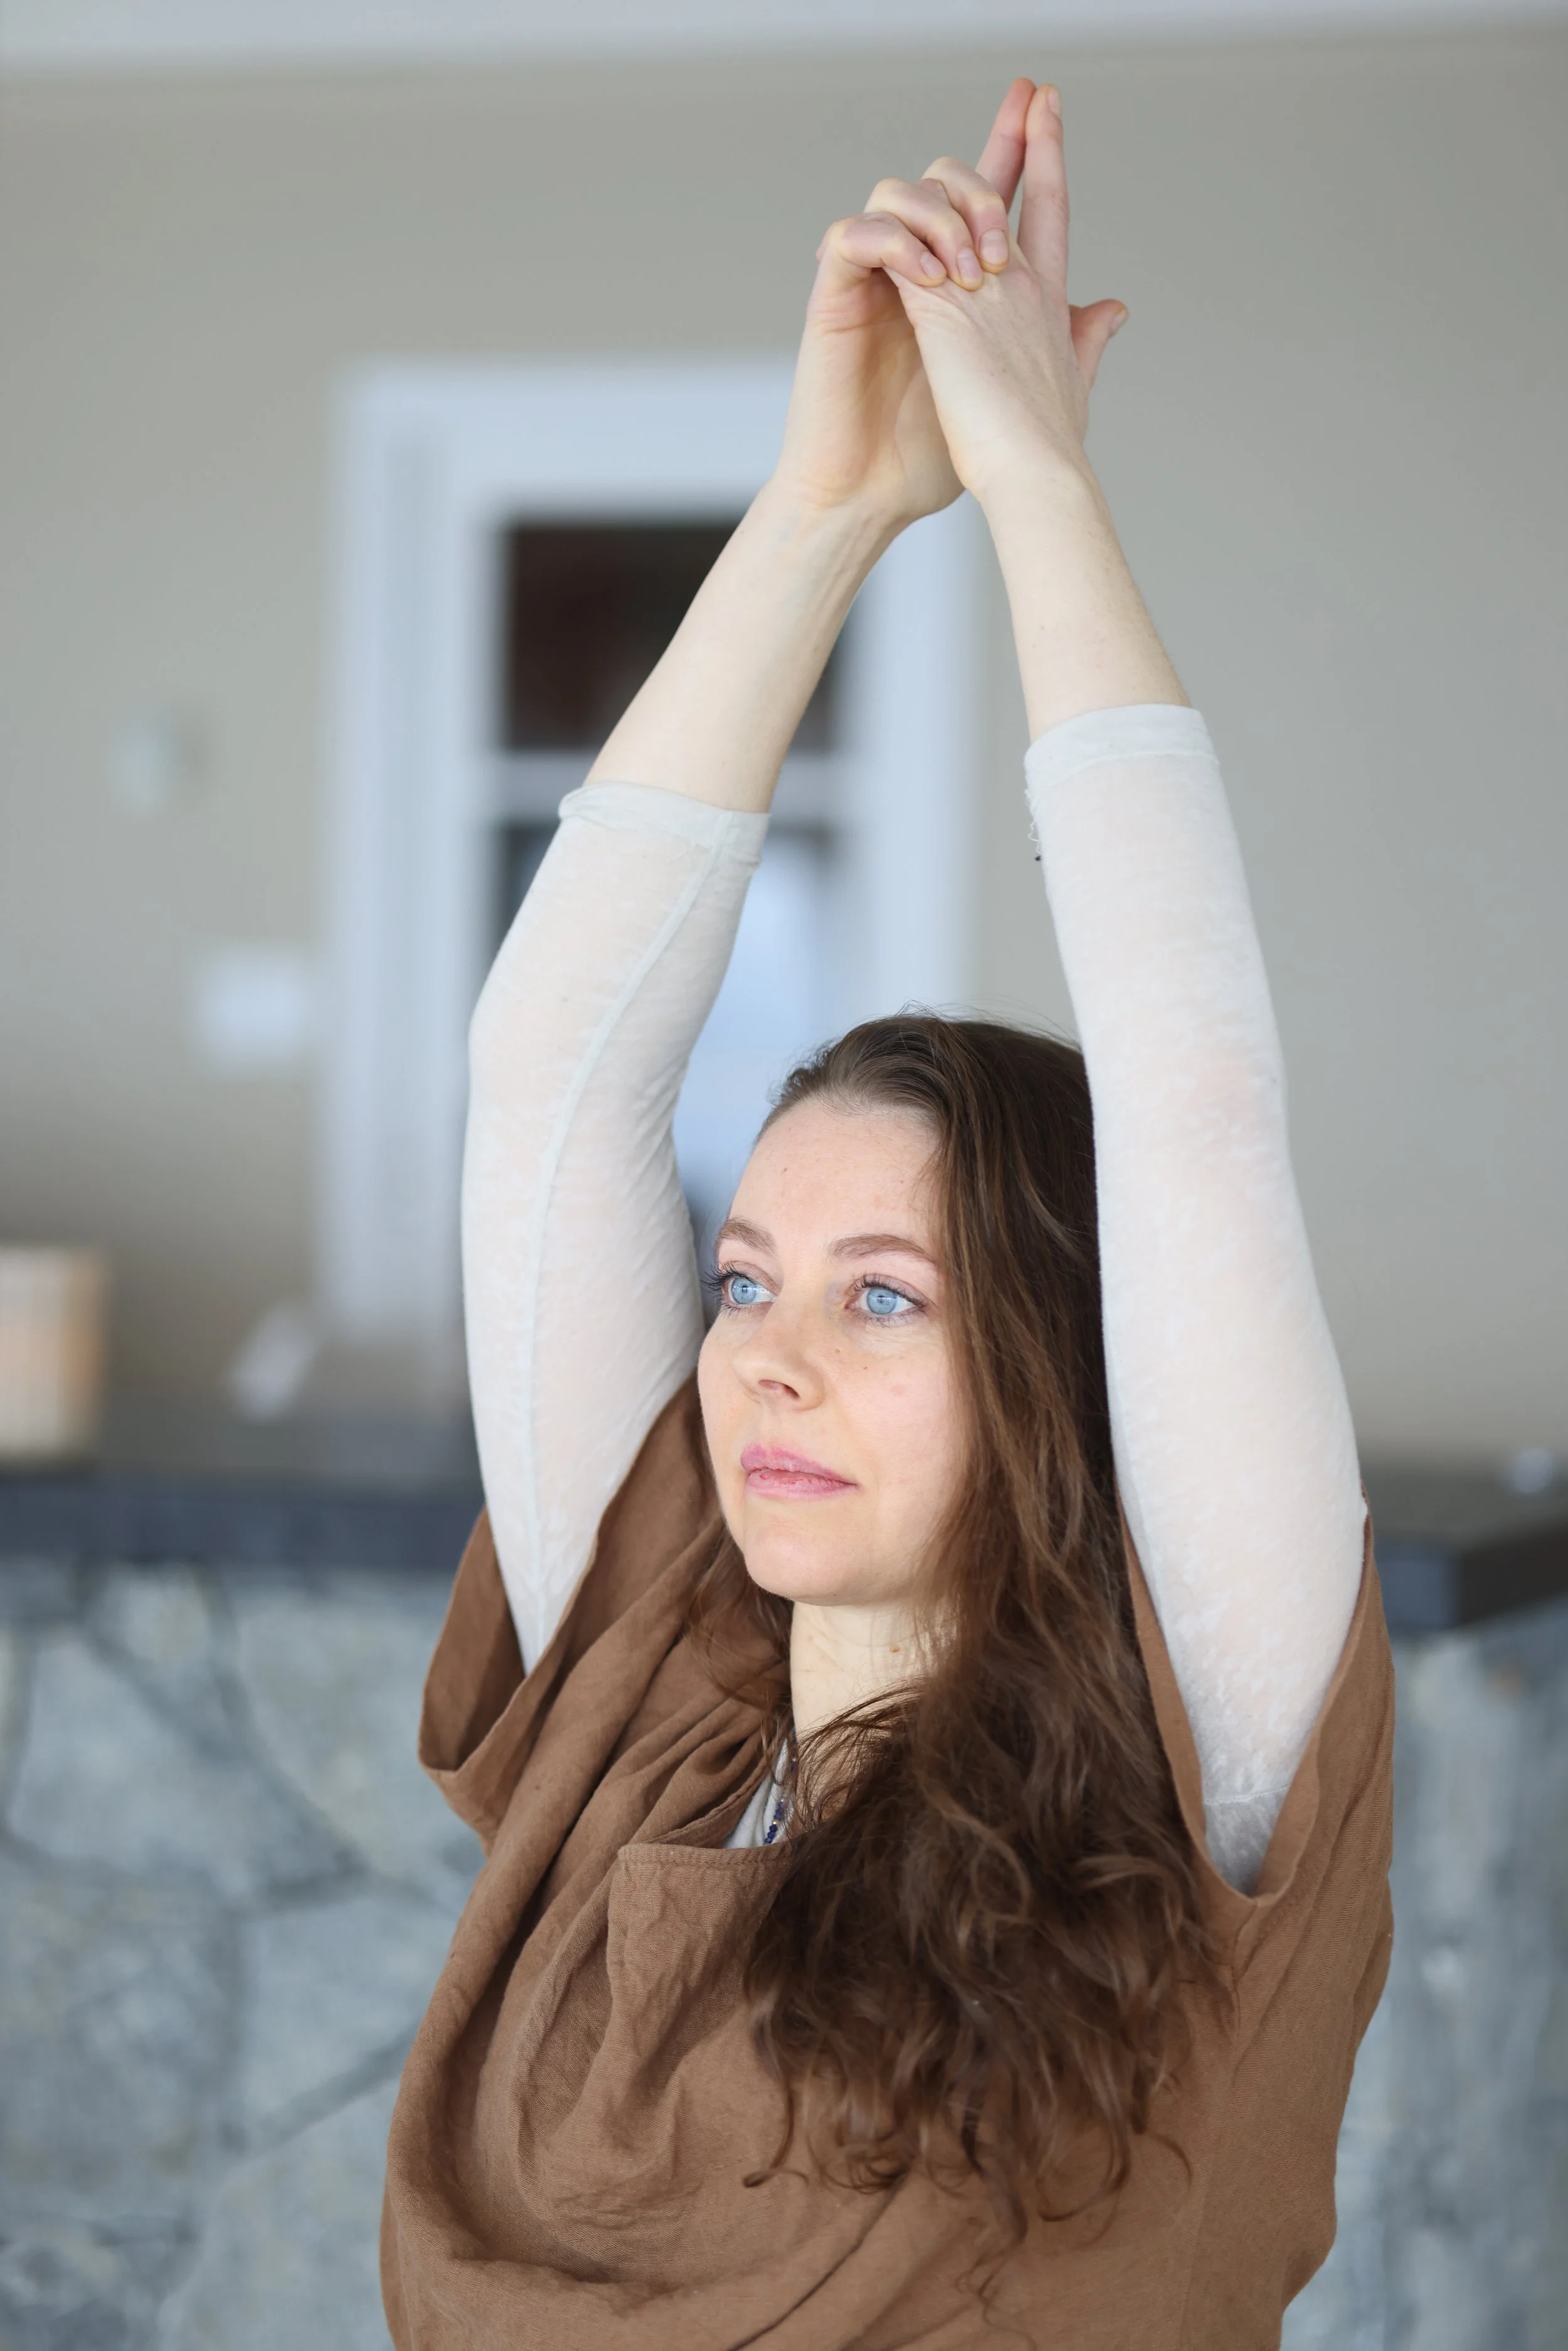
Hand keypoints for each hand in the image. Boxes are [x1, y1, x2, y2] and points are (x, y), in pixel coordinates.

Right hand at [769, 79, 1033, 529]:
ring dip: (941, 219)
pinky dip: (892, 243)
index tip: (1044, 97)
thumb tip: (1112, 307)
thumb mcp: (1019, 395)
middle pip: (947, 175)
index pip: (998, 197)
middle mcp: (919, 271)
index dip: (1021, 145)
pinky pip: (854, 234)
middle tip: (1000, 247)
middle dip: (984, 184)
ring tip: (965, 275)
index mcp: (965, 289)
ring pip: (899, 191)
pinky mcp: (836, 299)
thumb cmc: (931, 460)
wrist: (870, 497)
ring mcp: (875, 282)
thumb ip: (1065, 345)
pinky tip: (924, 279)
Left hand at [889, 85, 1127, 509]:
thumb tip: (1114, 308)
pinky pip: (907, 247)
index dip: (1051, 162)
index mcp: (1048, 302)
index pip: (1051, 213)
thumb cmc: (1050, 454)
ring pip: (953, 206)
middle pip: (1015, 188)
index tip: (1050, 115)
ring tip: (912, 196)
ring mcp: (983, 292)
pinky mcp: (941, 312)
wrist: (1039, 481)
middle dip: (1022, 135)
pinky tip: (869, 242)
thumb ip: (1089, 340)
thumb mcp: (1075, 385)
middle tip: (1024, 92)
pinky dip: (892, 239)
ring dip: (934, 196)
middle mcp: (1022, 283)